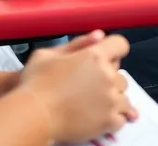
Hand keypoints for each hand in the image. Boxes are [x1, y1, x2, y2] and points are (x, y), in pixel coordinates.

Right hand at [17, 31, 135, 142]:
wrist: (34, 115)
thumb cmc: (36, 82)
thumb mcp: (48, 54)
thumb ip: (77, 43)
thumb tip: (99, 36)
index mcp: (95, 56)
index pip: (120, 45)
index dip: (113, 50)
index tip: (105, 58)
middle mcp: (108, 76)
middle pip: (121, 74)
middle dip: (109, 77)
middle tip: (90, 84)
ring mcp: (111, 100)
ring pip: (124, 96)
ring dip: (112, 97)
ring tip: (94, 102)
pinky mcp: (110, 121)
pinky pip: (121, 118)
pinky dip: (113, 117)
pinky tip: (99, 116)